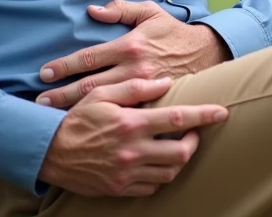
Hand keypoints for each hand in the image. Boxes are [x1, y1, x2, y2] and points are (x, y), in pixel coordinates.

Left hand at [37, 0, 231, 108]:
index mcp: (129, 45)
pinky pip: (126, 115)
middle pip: (90, 85)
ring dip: (76, 110)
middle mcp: (133, 69)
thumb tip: (92, 10)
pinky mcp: (154, 105)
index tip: (44, 73)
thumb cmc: (173, 32)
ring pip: (103, 103)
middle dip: (61, 95)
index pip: (89, 57)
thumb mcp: (150, 12)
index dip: (64, 66)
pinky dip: (105, 121)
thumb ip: (121, 8)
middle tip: (39, 103)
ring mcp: (143, 91)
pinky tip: (88, 127)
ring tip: (53, 118)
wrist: (208, 53)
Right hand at [38, 76, 228, 196]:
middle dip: (194, 143)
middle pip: (181, 153)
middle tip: (193, 133)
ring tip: (177, 147)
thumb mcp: (101, 95)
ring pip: (169, 173)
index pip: (178, 120)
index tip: (223, 112)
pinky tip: (156, 163)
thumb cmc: (77, 119)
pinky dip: (160, 176)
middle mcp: (132, 151)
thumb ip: (135, 88)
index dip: (204, 115)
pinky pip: (151, 188)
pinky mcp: (119, 189)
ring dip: (179, 161)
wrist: (49, 152)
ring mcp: (126, 174)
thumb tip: (165, 83)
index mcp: (131, 124)